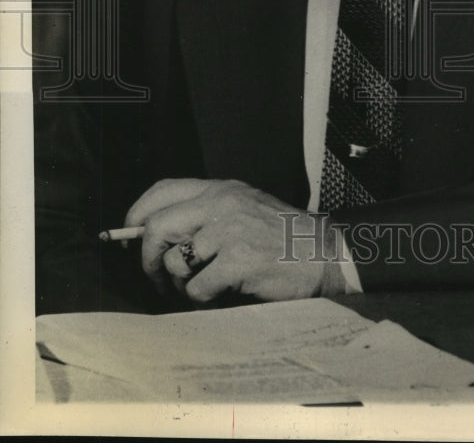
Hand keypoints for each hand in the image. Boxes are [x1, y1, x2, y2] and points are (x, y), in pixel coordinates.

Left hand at [124, 178, 346, 304]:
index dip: (136, 215)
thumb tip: (155, 236)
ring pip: (173, 262)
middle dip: (147, 260)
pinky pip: (196, 289)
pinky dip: (200, 301)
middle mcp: (222, 204)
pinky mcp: (239, 261)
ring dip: (178, 286)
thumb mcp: (245, 209)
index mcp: (221, 190)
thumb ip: (207, 214)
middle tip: (158, 279)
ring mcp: (230, 231)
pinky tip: (219, 298)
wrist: (325, 254)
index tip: (129, 238)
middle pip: (156, 227)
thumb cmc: (283, 239)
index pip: (162, 190)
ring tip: (197, 290)